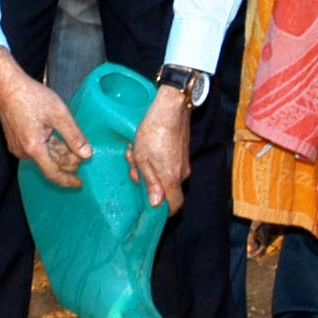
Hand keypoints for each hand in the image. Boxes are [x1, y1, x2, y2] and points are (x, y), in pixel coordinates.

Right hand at [0, 49, 91, 188]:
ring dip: (58, 153)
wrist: (5, 86)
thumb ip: (74, 136)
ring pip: (43, 157)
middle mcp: (23, 152)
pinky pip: (36, 150)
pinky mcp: (15, 140)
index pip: (53, 174)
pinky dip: (49, 148)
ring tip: (72, 143)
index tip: (80, 184)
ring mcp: (17, 147)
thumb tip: (86, 154)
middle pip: (49, 165)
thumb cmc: (30, 96)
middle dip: (66, 162)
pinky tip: (57, 138)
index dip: (68, 180)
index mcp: (34, 148)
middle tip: (82, 152)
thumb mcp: (59, 114)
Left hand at [127, 86, 192, 210]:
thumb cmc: (153, 131)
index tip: (149, 206)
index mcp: (171, 178)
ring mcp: (184, 161)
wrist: (171, 107)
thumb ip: (150, 181)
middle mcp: (181, 173)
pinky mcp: (183, 151)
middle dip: (147, 181)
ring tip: (134, 152)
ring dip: (148, 167)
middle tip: (133, 168)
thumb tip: (156, 202)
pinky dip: (155, 159)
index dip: (163, 210)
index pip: (174, 205)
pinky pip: (168, 162)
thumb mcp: (142, 158)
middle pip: (165, 188)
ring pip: (164, 173)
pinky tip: (143, 145)